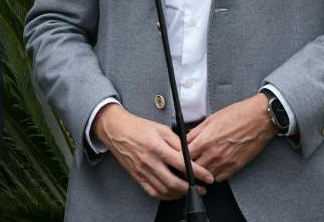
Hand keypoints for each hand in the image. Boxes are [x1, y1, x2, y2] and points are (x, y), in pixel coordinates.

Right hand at [92, 104, 212, 199]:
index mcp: (157, 147)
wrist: (116, 131)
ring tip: (188, 190)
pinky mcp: (137, 176)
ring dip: (179, 194)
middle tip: (200, 188)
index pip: (182, 164)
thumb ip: (176, 142)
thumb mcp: (161, 128)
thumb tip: (190, 154)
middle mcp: (150, 161)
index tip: (207, 177)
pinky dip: (165, 196)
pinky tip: (172, 192)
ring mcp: (143, 171)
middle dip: (191, 189)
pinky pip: (153, 192)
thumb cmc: (138, 127)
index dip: (198, 173)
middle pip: (174, 183)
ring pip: (164, 190)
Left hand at [187, 93, 272, 182]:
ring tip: (202, 164)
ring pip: (206, 176)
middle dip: (189, 167)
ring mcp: (225, 162)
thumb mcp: (211, 119)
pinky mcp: (236, 166)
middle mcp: (214, 154)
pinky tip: (215, 166)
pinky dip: (215, 174)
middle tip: (189, 163)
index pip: (184, 157)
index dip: (180, 157)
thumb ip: (196, 132)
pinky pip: (220, 178)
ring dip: (202, 172)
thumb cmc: (237, 115)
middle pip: (193, 170)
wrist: (259, 118)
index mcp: (205, 140)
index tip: (180, 156)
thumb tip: (185, 140)